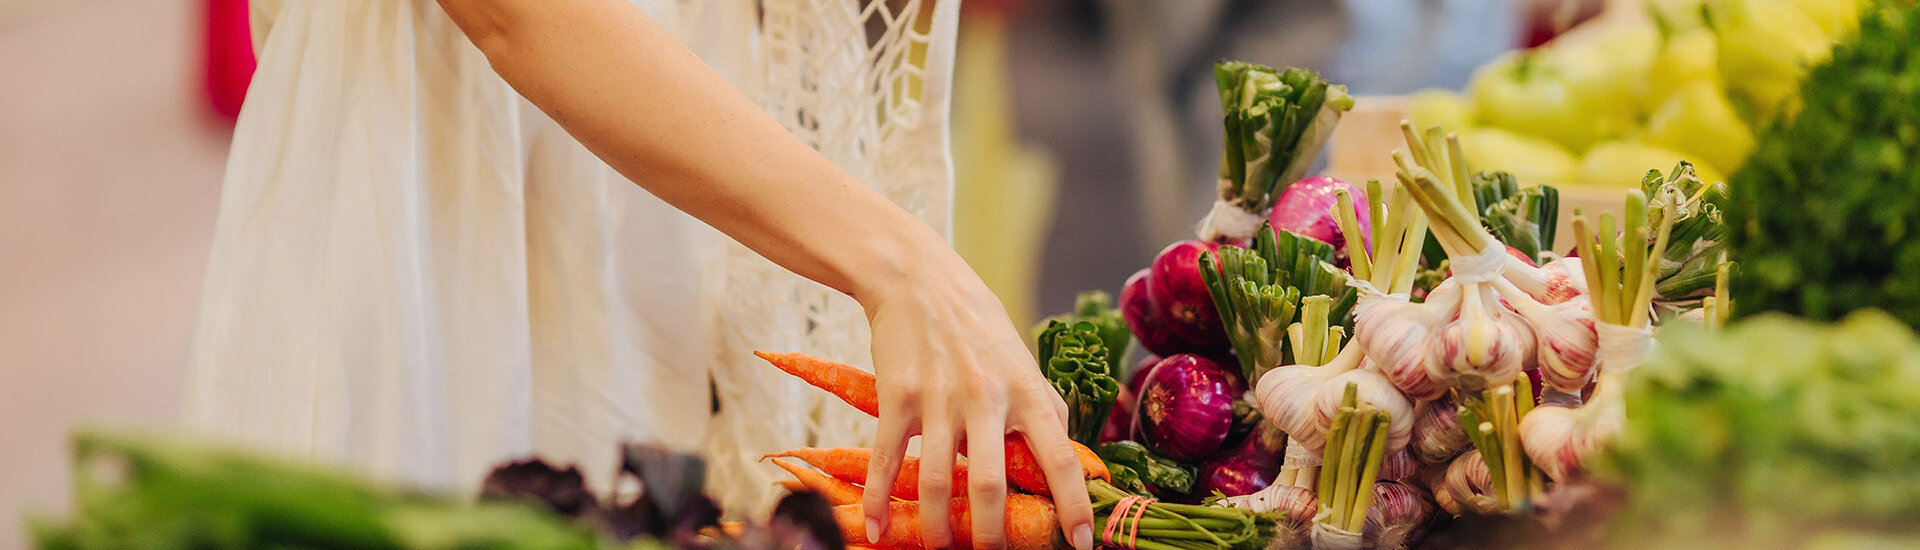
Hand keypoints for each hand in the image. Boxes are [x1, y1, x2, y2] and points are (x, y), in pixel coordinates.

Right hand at [857, 254, 1094, 549]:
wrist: (916, 277)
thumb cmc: (975, 320)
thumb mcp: (1021, 357)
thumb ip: (1043, 404)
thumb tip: (1072, 451)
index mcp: (1025, 390)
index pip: (1059, 457)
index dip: (1072, 505)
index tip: (1079, 542)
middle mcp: (986, 397)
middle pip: (991, 484)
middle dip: (993, 534)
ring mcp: (939, 398)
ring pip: (939, 481)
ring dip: (939, 526)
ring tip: (939, 547)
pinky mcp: (897, 397)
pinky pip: (888, 458)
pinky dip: (879, 499)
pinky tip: (877, 528)